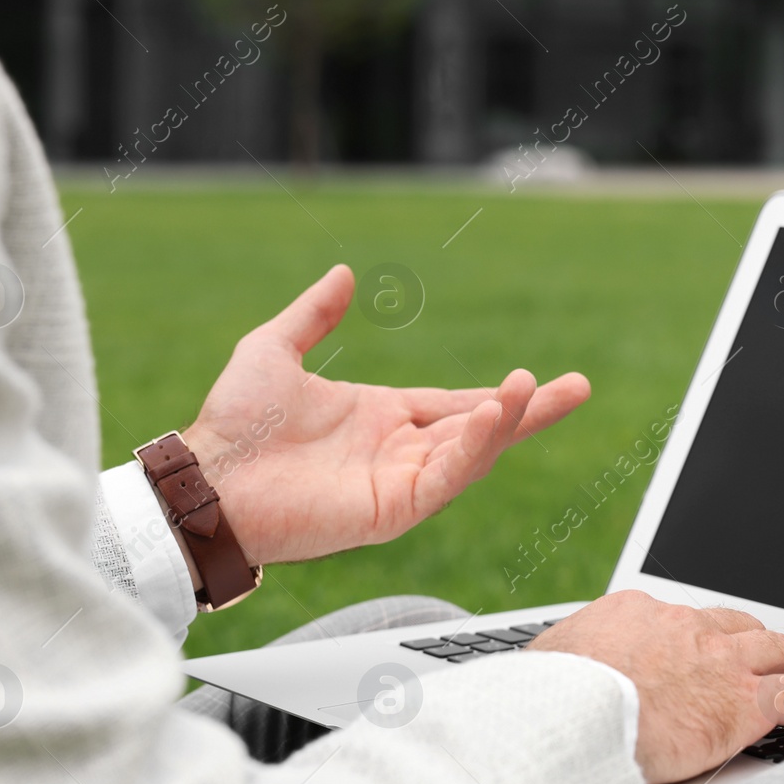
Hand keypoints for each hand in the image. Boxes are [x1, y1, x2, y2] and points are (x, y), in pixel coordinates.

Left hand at [181, 265, 590, 565]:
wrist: (204, 480)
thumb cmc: (232, 425)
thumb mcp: (274, 349)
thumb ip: (314, 315)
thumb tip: (343, 275)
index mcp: (380, 417)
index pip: (456, 404)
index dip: (499, 395)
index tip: (538, 381)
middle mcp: (399, 451)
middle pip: (482, 429)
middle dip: (531, 411)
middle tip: (579, 388)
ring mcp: (400, 482)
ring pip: (472, 453)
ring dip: (507, 422)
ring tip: (535, 390)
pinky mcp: (393, 509)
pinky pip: (447, 478)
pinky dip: (475, 448)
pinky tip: (493, 415)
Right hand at [527, 591, 783, 783]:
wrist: (567, 718)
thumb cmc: (545, 702)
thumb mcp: (545, 669)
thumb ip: (564, 666)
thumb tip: (549, 678)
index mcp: (634, 613)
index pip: (683, 622)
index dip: (704, 643)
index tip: (708, 660)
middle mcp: (683, 627)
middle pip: (740, 628)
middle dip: (763, 647)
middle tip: (778, 665)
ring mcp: (718, 660)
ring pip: (782, 652)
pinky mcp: (743, 701)